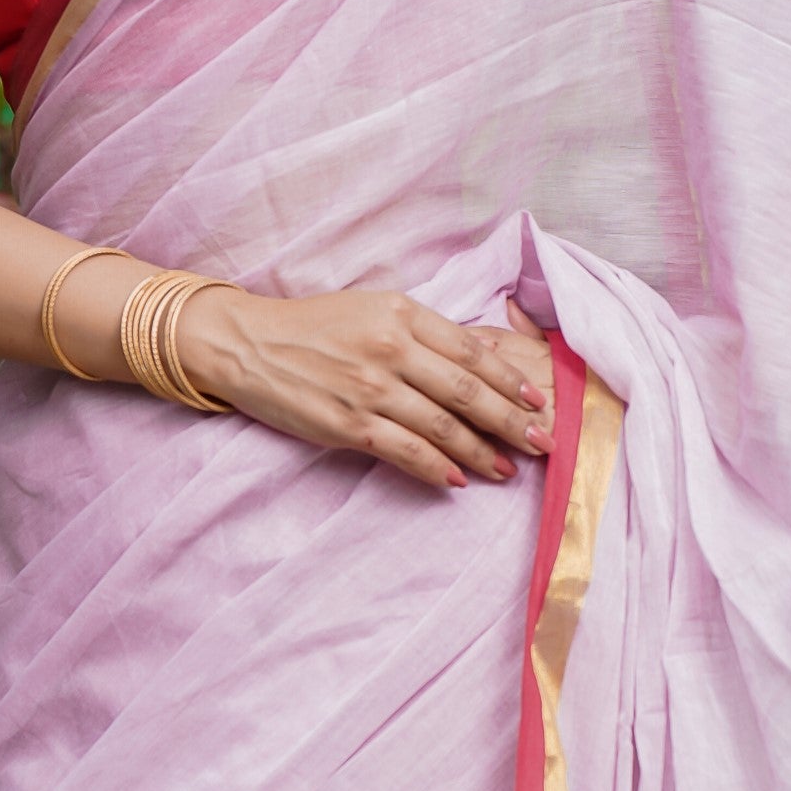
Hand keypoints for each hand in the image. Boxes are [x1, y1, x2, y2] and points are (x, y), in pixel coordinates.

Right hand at [179, 285, 553, 491]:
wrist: (247, 344)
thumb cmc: (313, 327)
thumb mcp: (372, 310)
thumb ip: (422, 332)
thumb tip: (479, 359)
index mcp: (403, 313)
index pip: (473, 350)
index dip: (512, 379)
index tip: (539, 401)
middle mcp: (391, 348)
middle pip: (468, 390)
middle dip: (512, 420)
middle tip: (543, 442)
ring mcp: (369, 388)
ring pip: (442, 424)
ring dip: (480, 451)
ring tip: (506, 469)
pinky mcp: (346, 423)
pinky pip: (403, 450)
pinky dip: (434, 467)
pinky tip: (457, 480)